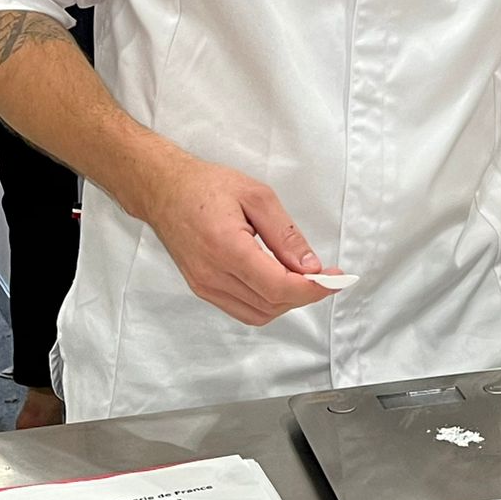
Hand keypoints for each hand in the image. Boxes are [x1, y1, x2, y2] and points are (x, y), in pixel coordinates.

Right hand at [127, 153, 343, 327]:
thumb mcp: (257, 196)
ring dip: (287, 301)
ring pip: (258, 313)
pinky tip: (278, 282)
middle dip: (305, 294)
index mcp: (226, 248)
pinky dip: (267, 303)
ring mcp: (204, 286)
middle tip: (325, 275)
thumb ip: (286, 234)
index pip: (278, 287)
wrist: (164, 190)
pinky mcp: (202, 289)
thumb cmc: (206, 186)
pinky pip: (242, 310)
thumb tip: (311, 266)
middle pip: (271, 304)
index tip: (335, 278)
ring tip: (303, 278)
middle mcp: (212, 275)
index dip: (313, 288)